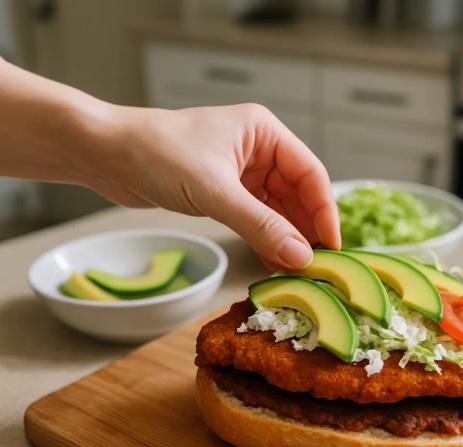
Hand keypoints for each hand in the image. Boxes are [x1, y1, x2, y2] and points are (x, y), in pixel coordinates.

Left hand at [89, 103, 339, 269]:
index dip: (325, 212)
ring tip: (297, 272)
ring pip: (278, 210)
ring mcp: (242, 171)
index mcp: (264, 132)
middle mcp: (258, 149)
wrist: (104, 154)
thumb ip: (261, 226)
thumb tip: (300, 258)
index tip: (332, 248)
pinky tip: (272, 263)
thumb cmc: (156, 154)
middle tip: (317, 267)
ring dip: (286, 239)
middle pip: (298, 194)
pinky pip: (256, 218)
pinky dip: (264, 239)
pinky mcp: (225, 191)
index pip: (311, 174)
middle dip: (306, 230)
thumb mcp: (215, 192)